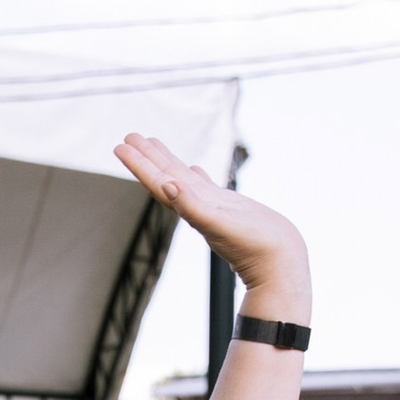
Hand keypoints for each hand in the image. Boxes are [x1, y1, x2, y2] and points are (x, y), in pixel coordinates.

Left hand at [113, 136, 308, 308]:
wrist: (278, 263)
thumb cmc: (251, 247)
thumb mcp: (218, 224)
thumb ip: (192, 206)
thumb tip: (168, 186)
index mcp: (189, 210)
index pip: (157, 182)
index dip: (139, 164)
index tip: (121, 146)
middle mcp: (195, 207)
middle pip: (164, 176)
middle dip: (147, 156)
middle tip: (129, 136)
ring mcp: (211, 206)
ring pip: (183, 177)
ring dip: (167, 161)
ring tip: (153, 143)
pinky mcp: (228, 207)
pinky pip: (206, 186)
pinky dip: (195, 175)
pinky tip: (192, 168)